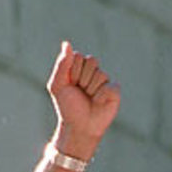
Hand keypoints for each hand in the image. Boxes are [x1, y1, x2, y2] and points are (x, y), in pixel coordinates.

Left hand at [48, 41, 119, 156]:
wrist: (78, 127)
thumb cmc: (68, 107)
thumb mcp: (58, 85)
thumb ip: (62, 64)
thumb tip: (67, 43)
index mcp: (79, 67)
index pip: (78, 56)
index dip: (72, 72)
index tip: (70, 84)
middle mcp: (93, 71)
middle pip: (92, 60)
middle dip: (82, 78)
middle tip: (80, 92)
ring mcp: (105, 81)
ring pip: (100, 74)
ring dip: (91, 89)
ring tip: (89, 99)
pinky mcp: (114, 91)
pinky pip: (109, 87)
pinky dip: (101, 96)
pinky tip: (98, 103)